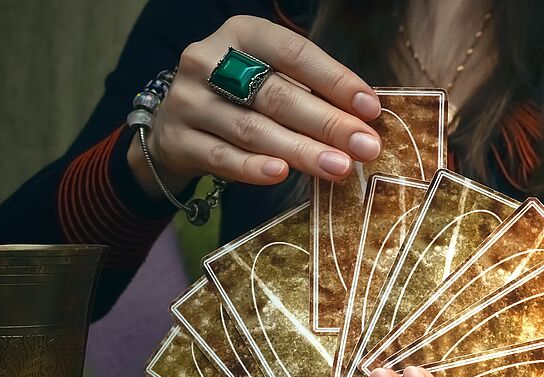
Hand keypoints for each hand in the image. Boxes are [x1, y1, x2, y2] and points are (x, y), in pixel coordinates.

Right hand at [127, 16, 381, 196]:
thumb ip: (308, 92)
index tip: (370, 108)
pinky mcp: (176, 140)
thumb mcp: (267, 78)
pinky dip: (253, 168)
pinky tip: (282, 175)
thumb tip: (362, 121)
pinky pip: (222, 157)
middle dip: (327, 123)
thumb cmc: (237, 99)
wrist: (173, 128)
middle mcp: (209, 60)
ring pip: (253, 129)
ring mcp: (189, 100)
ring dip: (301, 151)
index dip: (334, 80)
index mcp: (241, 34)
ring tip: (338, 168)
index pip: (294, 53)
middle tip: (364, 147)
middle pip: (277, 95)